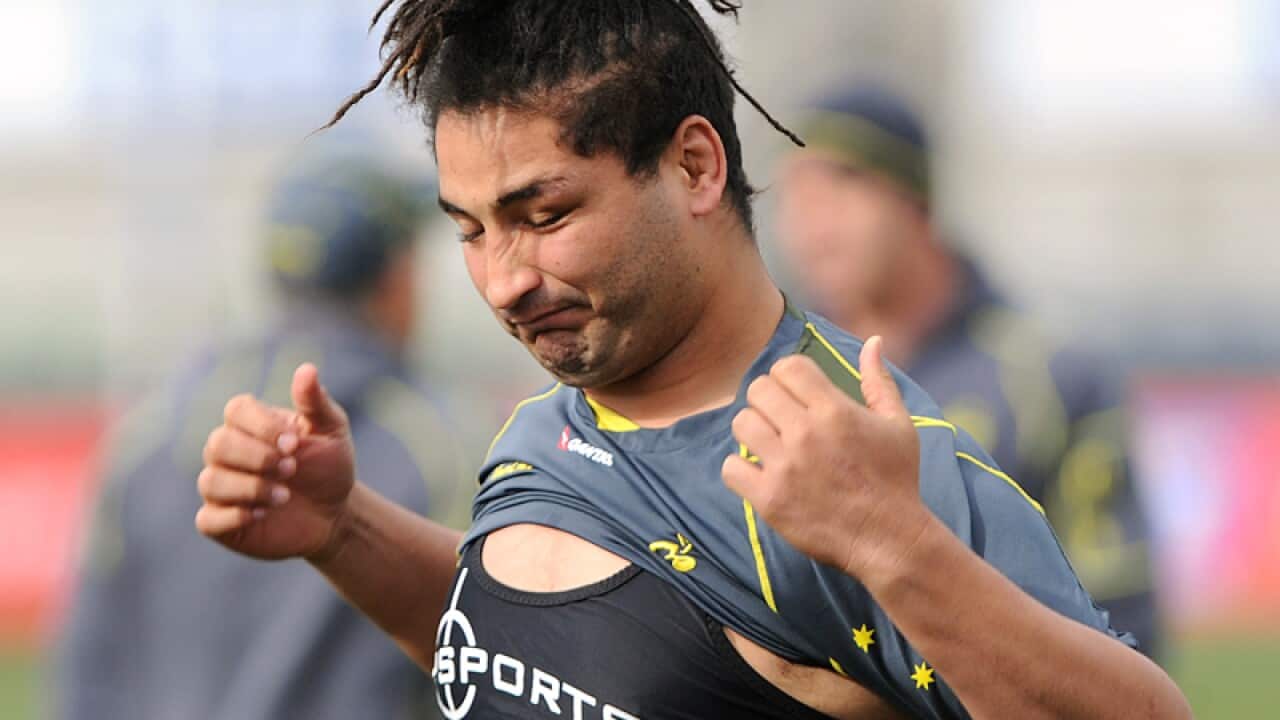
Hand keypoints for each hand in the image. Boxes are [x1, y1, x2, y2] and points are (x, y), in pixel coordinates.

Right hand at [196, 363, 355, 560]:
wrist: (334, 513)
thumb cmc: (328, 466)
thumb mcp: (331, 431)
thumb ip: (315, 402)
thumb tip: (307, 369)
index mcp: (251, 424)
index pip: (236, 411)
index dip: (263, 426)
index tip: (296, 442)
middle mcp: (228, 452)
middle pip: (218, 444)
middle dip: (258, 458)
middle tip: (292, 468)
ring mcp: (220, 487)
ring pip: (211, 481)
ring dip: (251, 488)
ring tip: (285, 496)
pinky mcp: (219, 522)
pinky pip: (207, 519)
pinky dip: (234, 516)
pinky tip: (263, 514)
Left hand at [721, 336, 932, 582]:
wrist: (889, 538)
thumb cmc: (897, 479)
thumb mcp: (898, 424)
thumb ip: (878, 380)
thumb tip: (873, 340)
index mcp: (835, 410)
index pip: (787, 367)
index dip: (788, 376)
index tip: (796, 394)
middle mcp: (806, 434)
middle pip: (758, 389)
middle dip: (768, 400)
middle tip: (780, 419)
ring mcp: (785, 467)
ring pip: (741, 423)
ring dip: (753, 431)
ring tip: (769, 444)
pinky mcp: (770, 500)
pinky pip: (731, 467)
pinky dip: (740, 469)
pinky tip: (759, 473)